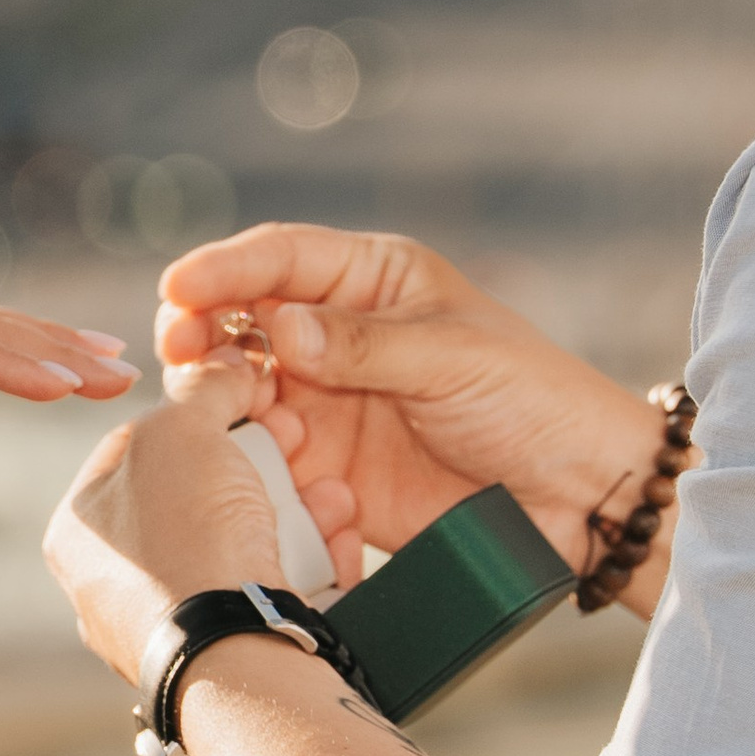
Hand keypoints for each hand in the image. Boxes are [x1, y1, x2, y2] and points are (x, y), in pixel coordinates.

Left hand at [43, 353, 363, 682]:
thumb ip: (200, 391)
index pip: (136, 451)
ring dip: (296, 511)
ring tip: (332, 492)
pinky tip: (340, 537)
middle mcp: (116, 586)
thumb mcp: (181, 430)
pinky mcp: (233, 656)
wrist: (236, 652)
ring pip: (244, 547)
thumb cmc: (188, 536)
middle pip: (198, 499)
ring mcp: (174, 626)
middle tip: (297, 437)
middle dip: (259, 463)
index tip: (243, 398)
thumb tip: (223, 368)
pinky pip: (275, 594)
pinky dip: (313, 563)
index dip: (195, 413)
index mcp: (80, 532)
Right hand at [155, 224, 661, 579]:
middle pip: (242, 320)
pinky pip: (265, 456)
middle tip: (177, 350)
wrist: (577, 497)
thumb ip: (364, 346)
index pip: (282, 258)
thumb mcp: (454, 359)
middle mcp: (337, 335)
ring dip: (220, 396)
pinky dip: (249, 458)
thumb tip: (280, 329)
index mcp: (373, 281)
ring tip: (223, 411)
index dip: (225, 269)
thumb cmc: (534, 402)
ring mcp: (326, 402)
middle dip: (203, 330)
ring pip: (240, 388)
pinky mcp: (325, 467)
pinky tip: (255, 462)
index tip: (179, 287)